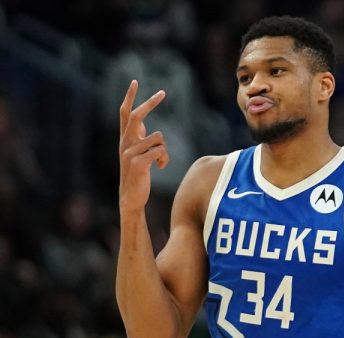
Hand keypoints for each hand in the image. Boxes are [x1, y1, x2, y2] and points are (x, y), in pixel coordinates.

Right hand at [118, 80, 168, 214]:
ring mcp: (129, 152)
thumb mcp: (137, 154)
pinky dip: (165, 159)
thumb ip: (140, 139)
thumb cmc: (138, 175)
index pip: (125, 113)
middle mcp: (125, 142)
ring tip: (161, 162)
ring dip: (165, 151)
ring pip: (159, 137)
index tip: (135, 82)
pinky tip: (160, 167)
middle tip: (162, 92)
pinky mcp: (138, 162)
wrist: (131, 197)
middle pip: (137, 116)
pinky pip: (160, 151)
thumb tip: (145, 127)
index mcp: (125, 139)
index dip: (130, 97)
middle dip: (150, 103)